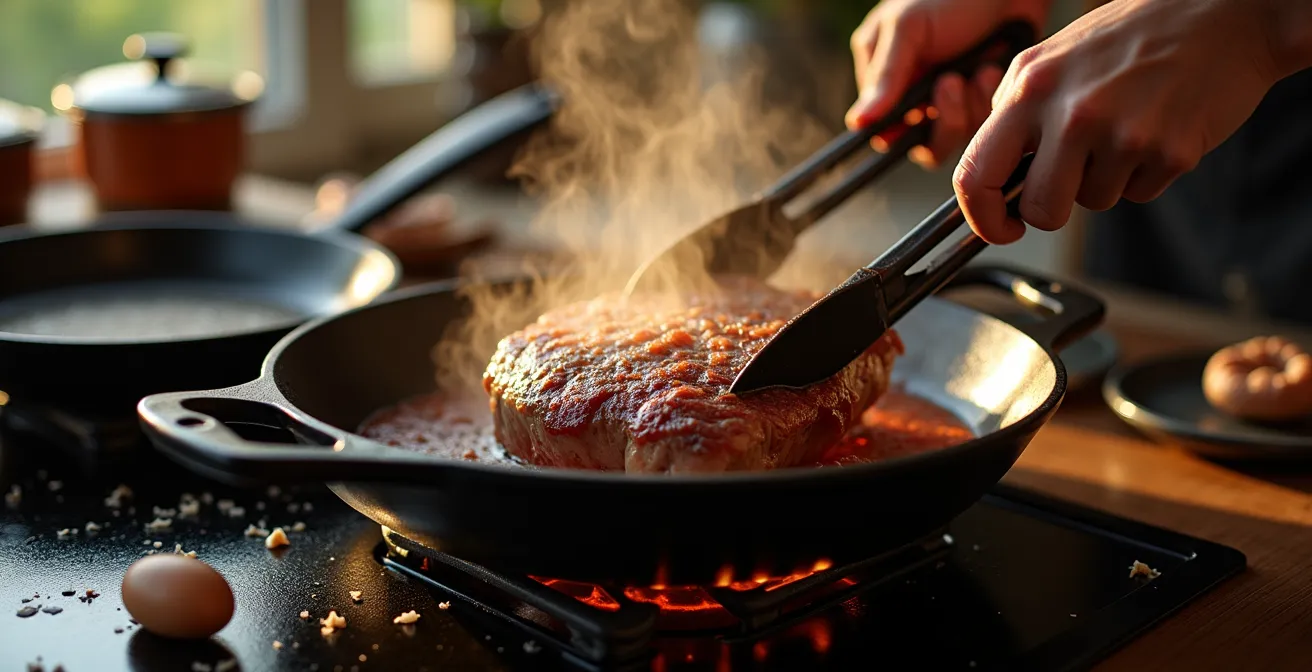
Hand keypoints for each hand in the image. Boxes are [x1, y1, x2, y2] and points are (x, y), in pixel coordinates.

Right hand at [846, 0, 1051, 168]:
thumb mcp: (909, 27)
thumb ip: (886, 75)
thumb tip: (858, 122)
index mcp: (883, 76)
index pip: (883, 129)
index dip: (902, 131)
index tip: (921, 110)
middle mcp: (912, 94)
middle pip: (920, 142)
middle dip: (944, 116)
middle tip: (953, 81)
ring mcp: (947, 100)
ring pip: (952, 136)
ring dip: (970, 105)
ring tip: (980, 68)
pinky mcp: (978, 101)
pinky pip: (980, 125)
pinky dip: (988, 99)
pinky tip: (992, 69)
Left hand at [955, 0, 1281, 243]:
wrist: (1226, 16)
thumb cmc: (1135, 34)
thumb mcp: (1054, 56)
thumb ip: (1016, 108)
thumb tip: (991, 168)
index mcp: (1030, 88)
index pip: (975, 174)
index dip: (982, 216)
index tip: (998, 226)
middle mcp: (1071, 112)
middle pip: (1039, 208)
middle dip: (1051, 209)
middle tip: (1071, 181)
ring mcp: (1122, 135)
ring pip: (1092, 202)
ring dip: (1105, 180)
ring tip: (1125, 128)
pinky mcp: (1168, 153)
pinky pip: (1138, 193)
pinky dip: (1143, 173)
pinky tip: (1155, 129)